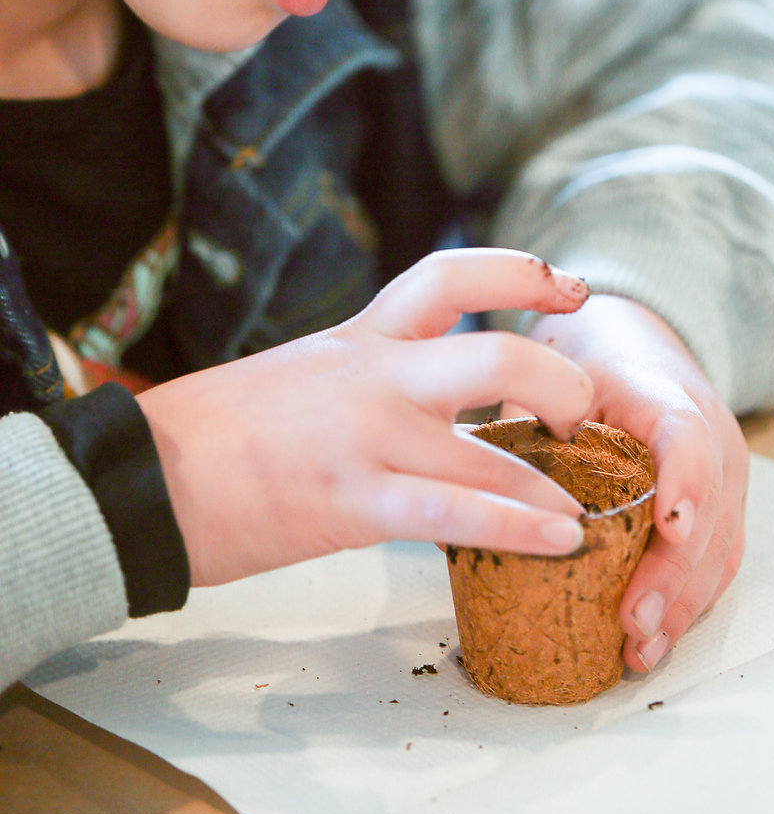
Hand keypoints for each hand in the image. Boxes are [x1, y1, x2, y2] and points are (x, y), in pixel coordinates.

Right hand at [137, 249, 592, 587]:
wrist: (142, 476)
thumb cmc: (219, 432)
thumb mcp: (304, 375)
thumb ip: (370, 378)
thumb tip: (427, 406)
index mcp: (361, 336)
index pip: (451, 276)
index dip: (522, 271)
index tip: (572, 286)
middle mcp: (375, 374)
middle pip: (498, 352)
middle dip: (561, 383)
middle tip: (585, 413)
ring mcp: (368, 436)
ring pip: (490, 447)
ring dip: (554, 482)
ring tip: (590, 507)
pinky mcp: (353, 502)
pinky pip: (455, 513)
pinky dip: (518, 528)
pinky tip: (560, 542)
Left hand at [523, 294, 747, 673]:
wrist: (634, 345)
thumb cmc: (588, 367)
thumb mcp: (552, 381)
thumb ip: (522, 430)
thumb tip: (460, 500)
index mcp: (660, 394)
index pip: (686, 433)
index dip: (685, 479)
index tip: (670, 524)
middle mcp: (708, 435)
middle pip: (709, 509)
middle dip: (674, 574)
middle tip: (634, 621)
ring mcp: (723, 476)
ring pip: (719, 546)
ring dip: (682, 604)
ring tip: (640, 647)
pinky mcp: (722, 509)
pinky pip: (716, 562)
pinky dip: (687, 604)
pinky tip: (652, 639)